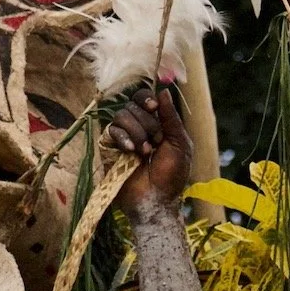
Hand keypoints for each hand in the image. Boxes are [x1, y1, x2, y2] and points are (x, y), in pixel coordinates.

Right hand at [109, 80, 192, 209]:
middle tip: (156, 142)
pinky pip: (110, 131)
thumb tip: (164, 91)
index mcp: (155, 122)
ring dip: (137, 133)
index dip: (146, 98)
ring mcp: (122, 137)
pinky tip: (131, 151)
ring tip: (145, 152)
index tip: (154, 107)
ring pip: (121, 115)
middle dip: (148, 124)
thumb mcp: (179, 143)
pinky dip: (123, 138)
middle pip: (132, 104)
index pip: (143, 97)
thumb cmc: (172, 175)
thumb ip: (171, 117)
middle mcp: (137, 126)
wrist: (156, 199)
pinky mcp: (109, 148)